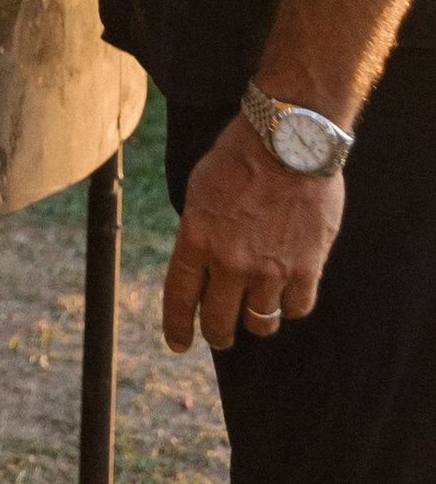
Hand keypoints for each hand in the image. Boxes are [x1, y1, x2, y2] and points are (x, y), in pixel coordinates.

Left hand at [161, 113, 343, 351]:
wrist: (290, 139)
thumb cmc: (241, 155)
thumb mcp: (200, 188)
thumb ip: (199, 231)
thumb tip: (200, 261)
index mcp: (196, 238)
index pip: (180, 298)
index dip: (177, 327)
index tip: (178, 344)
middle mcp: (230, 262)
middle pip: (220, 323)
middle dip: (217, 334)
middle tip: (221, 334)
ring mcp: (270, 270)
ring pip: (261, 323)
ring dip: (257, 319)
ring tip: (257, 309)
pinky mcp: (306, 269)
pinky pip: (296, 309)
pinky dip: (291, 306)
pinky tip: (288, 293)